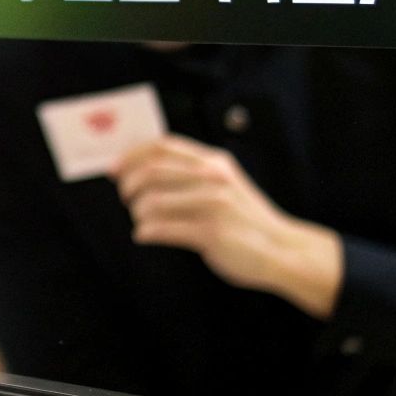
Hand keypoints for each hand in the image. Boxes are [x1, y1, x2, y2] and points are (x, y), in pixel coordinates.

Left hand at [111, 135, 342, 318]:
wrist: (281, 249)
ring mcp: (213, 205)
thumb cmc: (245, 219)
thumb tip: (141, 168)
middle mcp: (213, 178)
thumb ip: (192, 172)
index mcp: (214, 162)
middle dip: (128, 186)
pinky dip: (146, 232)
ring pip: (152, 202)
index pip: (162, 146)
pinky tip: (146, 235)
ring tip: (142, 221)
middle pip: (151, 171)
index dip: (131, 155)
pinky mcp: (211, 234)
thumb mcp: (223, 183)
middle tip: (126, 199)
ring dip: (138, 214)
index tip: (114, 168)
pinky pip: (162, 229)